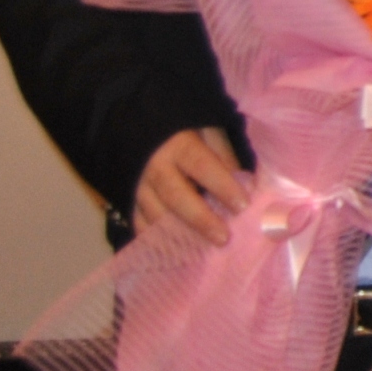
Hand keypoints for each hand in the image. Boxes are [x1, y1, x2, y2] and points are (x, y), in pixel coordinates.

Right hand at [133, 127, 248, 245]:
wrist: (133, 120)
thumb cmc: (181, 125)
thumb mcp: (206, 127)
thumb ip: (224, 152)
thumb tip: (247, 181)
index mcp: (177, 143)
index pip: (201, 165)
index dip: (222, 185)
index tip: (242, 205)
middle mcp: (153, 165)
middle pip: (175, 196)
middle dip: (200, 219)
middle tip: (223, 238)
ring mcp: (136, 183)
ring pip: (154, 213)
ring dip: (178, 234)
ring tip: (201, 250)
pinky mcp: (124, 196)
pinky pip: (137, 221)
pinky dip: (154, 238)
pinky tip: (172, 251)